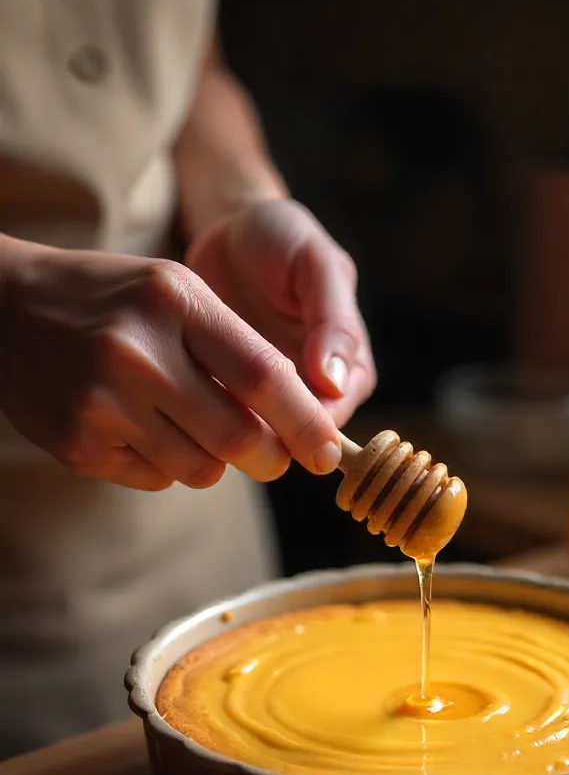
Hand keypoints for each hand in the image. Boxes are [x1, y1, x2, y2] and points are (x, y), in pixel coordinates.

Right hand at [0, 239, 342, 490]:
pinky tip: (138, 428)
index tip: (330, 452)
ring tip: (188, 425)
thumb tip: (300, 422)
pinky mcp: (77, 444)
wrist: (3, 309)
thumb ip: (236, 349)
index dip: (305, 423)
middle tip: (275, 459)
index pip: (264, 376)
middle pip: (239, 438)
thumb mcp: (177, 294)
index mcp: (175, 301)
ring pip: (201, 470)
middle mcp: (138, 351)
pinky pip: (156, 480)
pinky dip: (166, 466)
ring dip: (214, 462)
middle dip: (271, 460)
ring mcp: (103, 402)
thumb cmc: (114, 302)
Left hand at [186, 199, 375, 426]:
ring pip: (261, 436)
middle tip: (221, 413)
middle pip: (295, 437)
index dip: (302, 427)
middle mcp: (318, 390)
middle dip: (262, 434)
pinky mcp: (238, 392)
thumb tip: (336, 381)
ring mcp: (277, 395)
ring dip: (233, 429)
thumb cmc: (281, 238)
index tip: (264, 415)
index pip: (333, 418)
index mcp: (350, 367)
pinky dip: (209, 416)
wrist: (232, 232)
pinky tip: (185, 399)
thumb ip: (332, 319)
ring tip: (199, 403)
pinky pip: (228, 420)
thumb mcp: (314, 264)